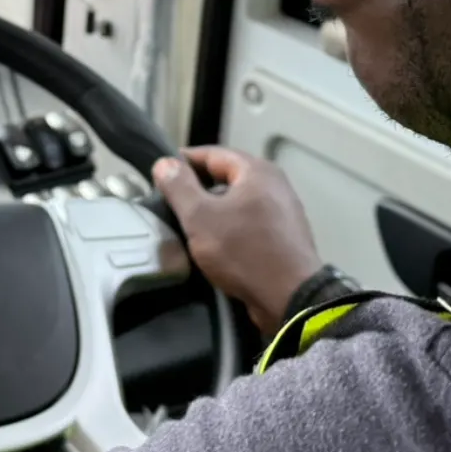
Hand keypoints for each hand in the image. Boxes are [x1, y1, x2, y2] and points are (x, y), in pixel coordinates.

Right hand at [151, 146, 323, 335]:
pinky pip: (249, 222)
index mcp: (256, 170)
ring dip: (214, 210)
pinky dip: (230, 227)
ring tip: (189, 224)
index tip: (160, 174)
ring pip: (238, 201)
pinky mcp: (284, 235)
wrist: (290, 297)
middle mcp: (274, 184)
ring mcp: (282, 210)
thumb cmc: (244, 252)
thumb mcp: (200, 217)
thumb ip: (179, 187)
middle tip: (171, 201)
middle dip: (198, 187)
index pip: (212, 153)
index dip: (182, 161)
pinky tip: (216, 244)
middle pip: (226, 176)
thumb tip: (165, 164)